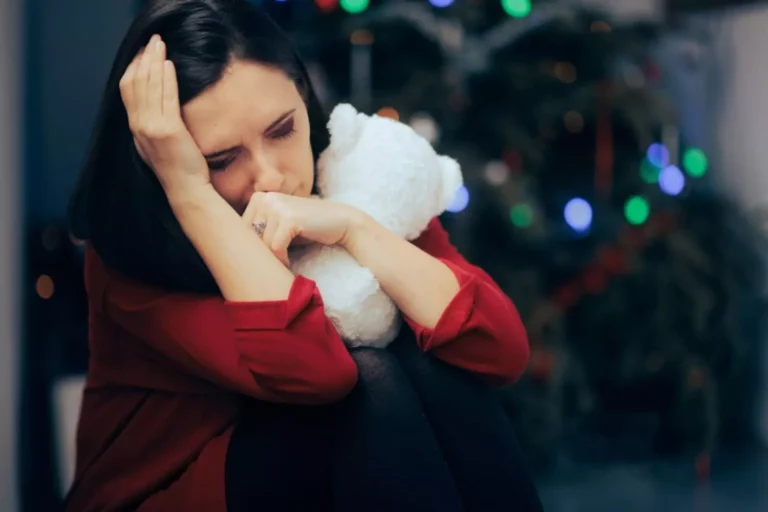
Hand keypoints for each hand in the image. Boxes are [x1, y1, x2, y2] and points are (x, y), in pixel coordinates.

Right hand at [119, 34, 209, 195]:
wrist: (186, 190)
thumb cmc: (178, 169)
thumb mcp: (157, 144)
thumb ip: (151, 126)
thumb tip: (153, 108)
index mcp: (135, 129)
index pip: (127, 91)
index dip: (133, 69)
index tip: (142, 53)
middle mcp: (139, 127)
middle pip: (135, 84)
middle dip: (143, 59)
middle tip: (152, 42)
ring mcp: (152, 128)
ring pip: (149, 88)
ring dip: (155, 63)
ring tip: (160, 46)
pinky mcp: (169, 131)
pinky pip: (166, 98)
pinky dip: (167, 79)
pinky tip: (169, 66)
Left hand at [243, 193, 362, 265]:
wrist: (341, 222)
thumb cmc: (307, 228)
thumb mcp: (278, 226)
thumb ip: (258, 231)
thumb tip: (230, 251)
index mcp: (258, 198)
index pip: (239, 231)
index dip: (251, 249)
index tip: (264, 258)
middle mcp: (264, 198)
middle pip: (248, 237)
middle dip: (261, 254)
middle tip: (273, 265)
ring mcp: (276, 205)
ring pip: (262, 244)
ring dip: (272, 259)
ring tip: (283, 263)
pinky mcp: (289, 217)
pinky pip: (275, 247)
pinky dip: (282, 259)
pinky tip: (289, 262)